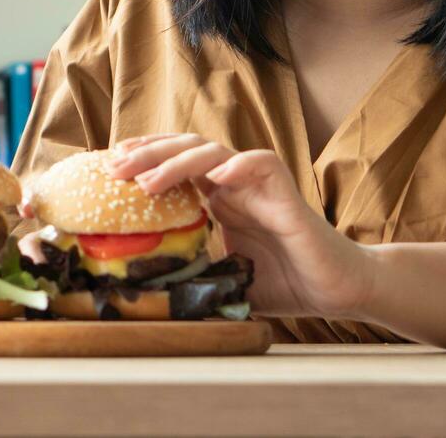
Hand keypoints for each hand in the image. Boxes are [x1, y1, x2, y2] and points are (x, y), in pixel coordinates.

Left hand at [108, 134, 373, 319]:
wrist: (336, 290)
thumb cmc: (285, 283)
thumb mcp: (224, 280)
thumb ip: (193, 277)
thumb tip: (147, 295)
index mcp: (217, 198)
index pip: (173, 164)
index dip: (143, 159)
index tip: (109, 166)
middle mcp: (234, 184)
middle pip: (185, 151)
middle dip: (148, 154)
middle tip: (114, 167)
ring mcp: (259, 186)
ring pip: (214, 153)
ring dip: (178, 162)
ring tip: (147, 181)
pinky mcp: (286, 195)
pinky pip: (262, 165)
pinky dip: (240, 165)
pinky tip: (218, 176)